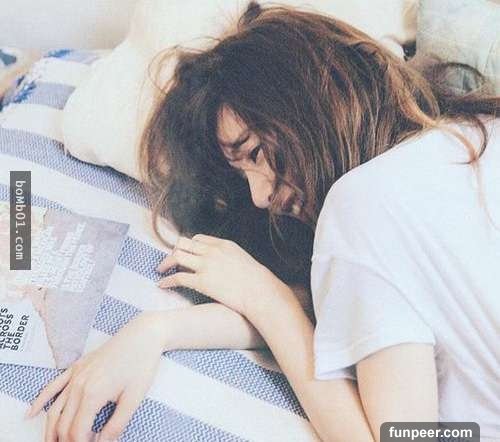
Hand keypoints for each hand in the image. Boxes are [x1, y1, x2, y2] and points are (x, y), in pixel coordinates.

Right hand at [26, 311, 167, 441]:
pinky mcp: (76, 366)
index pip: (77, 432)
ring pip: (54, 409)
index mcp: (93, 394)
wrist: (143, 335)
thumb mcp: (134, 398)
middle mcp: (79, 385)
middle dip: (65, 440)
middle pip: (63, 423)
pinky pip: (53, 386)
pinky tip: (31, 414)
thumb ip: (117, 425)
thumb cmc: (141, 364)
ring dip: (50, 430)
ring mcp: (75, 375)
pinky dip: (40, 402)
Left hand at [157, 234, 284, 315]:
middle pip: (183, 243)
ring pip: (177, 256)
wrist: (260, 292)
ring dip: (166, 262)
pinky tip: (162, 284)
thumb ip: (227, 256)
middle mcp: (212, 251)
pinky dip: (167, 280)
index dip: (189, 246)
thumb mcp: (242, 259)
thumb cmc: (256, 280)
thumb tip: (219, 263)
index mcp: (222, 244)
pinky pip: (178, 278)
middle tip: (170, 260)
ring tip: (160, 269)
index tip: (185, 254)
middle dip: (174, 251)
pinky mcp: (202, 282)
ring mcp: (206, 265)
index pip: (198, 238)